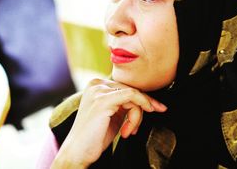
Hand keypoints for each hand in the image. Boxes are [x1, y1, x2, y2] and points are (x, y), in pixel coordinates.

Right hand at [51, 78, 166, 167]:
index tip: (158, 108)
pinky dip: (137, 112)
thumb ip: (125, 103)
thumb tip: (148, 99)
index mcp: (97, 85)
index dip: (144, 98)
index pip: (127, 87)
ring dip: (137, 117)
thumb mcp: (114, 114)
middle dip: (143, 108)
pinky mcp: (103, 100)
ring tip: (127, 132)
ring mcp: (98, 90)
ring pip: (134, 95)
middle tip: (138, 127)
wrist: (78, 152)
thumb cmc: (95, 136)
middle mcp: (96, 84)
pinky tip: (130, 128)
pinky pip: (132, 96)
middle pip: (132, 89)